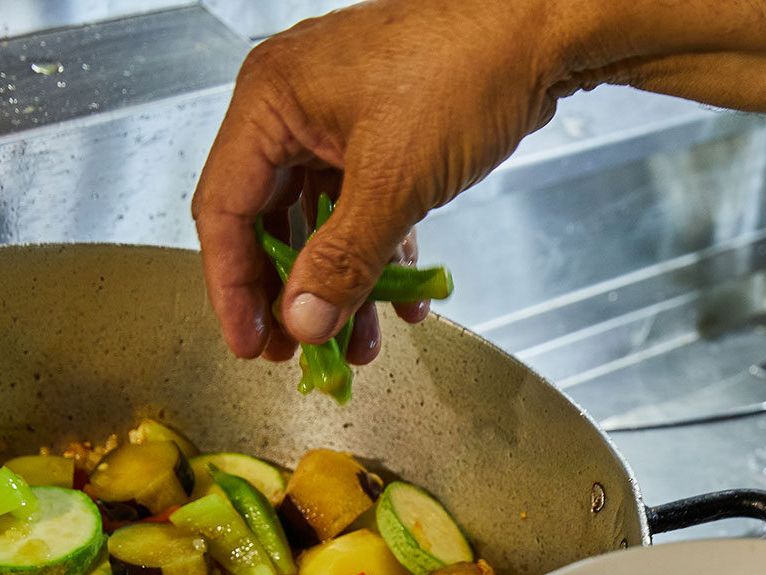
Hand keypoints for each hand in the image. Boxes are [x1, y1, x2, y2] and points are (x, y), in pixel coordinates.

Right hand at [192, 0, 765, 359]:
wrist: (542, 31)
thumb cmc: (464, 73)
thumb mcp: (394, 182)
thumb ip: (342, 260)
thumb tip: (303, 321)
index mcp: (271, 99)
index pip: (224, 209)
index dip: (232, 286)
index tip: (252, 343)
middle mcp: (293, 104)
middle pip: (267, 218)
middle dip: (289, 291)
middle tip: (299, 352)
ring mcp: (337, 116)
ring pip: (319, 217)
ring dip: (337, 282)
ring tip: (356, 341)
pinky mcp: (380, 130)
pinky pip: (359, 203)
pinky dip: (374, 250)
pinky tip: (399, 297)